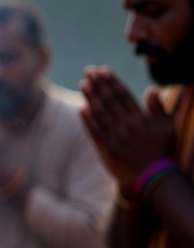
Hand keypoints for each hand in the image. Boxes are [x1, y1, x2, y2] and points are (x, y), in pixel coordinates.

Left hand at [80, 66, 173, 189]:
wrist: (154, 177)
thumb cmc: (161, 150)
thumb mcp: (166, 128)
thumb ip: (159, 109)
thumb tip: (151, 90)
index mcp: (140, 118)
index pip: (123, 95)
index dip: (112, 81)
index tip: (103, 70)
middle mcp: (127, 126)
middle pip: (109, 100)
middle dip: (98, 84)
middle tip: (88, 71)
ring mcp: (115, 138)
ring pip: (100, 113)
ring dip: (91, 97)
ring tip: (83, 83)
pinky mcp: (106, 150)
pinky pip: (95, 132)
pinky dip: (88, 120)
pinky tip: (81, 108)